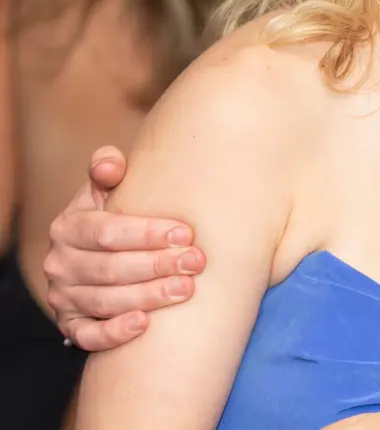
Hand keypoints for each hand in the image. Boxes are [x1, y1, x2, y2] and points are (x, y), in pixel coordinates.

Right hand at [44, 146, 205, 350]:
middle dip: (156, 266)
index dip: (147, 234)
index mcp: (68, 226)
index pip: (107, 232)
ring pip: (104, 302)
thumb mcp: (107, 187)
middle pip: (109, 268)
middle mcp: (60, 263)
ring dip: (147, 296)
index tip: (186, 234)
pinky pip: (88, 336)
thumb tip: (110, 167)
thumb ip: (106, 167)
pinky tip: (144, 324)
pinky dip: (114, 333)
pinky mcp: (71, 325)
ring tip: (186, 290)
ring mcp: (63, 296)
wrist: (103, 249)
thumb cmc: (116, 212)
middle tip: (196, 263)